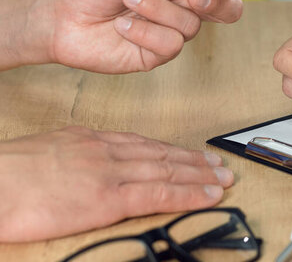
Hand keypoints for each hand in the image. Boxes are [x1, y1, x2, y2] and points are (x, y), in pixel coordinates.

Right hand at [0, 126, 233, 241]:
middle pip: (163, 155)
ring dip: (201, 175)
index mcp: (92, 140)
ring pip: (169, 171)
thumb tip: (90, 163)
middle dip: (195, 161)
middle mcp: (108, 151)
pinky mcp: (109, 199)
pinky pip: (161, 195)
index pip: (144, 144)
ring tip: (223, 178)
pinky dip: (190, 194)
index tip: (191, 155)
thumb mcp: (49, 152)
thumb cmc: (9, 173)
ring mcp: (111, 173)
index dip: (173, 150)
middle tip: (220, 164)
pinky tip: (208, 195)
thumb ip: (77, 156)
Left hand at [47, 0, 279, 72]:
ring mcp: (172, 32)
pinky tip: (124, 27)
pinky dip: (145, 32)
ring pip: (190, 25)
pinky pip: (169, 45)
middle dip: (215, 0)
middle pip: (224, 8)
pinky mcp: (158, 54)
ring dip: (157, 9)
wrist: (62, 17)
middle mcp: (182, 6)